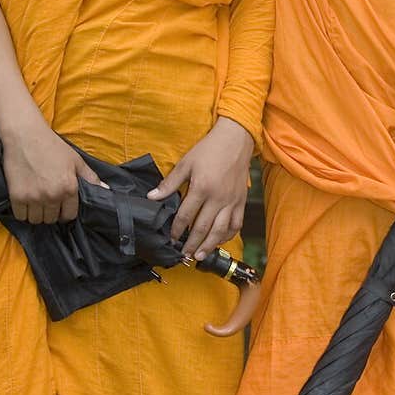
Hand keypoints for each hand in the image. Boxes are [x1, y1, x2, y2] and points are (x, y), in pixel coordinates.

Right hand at [2, 120, 102, 223]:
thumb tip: (106, 190)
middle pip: (52, 219)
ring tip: (36, 200)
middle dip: (51, 212)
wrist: (25, 135)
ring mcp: (33, 198)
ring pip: (36, 220)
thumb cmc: (52, 146)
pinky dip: (23, 212)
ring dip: (37, 213)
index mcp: (69, 188)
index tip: (61, 206)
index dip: (66, 212)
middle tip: (47, 200)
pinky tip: (25, 200)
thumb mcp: (76, 160)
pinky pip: (20, 216)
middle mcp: (52, 196)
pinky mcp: (16, 197)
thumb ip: (91, 178)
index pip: (69, 215)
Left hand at [146, 118, 253, 259]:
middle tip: (184, 255)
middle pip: (203, 227)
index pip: (186, 215)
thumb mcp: (185, 163)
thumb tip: (152, 197)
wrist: (235, 140)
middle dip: (192, 243)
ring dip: (209, 245)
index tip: (172, 238)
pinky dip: (228, 235)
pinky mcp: (241, 201)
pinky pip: (236, 224)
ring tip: (200, 255)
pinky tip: (219, 241)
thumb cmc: (209, 150)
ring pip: (220, 230)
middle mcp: (217, 198)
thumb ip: (169, 183)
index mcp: (201, 188)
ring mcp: (231, 201)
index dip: (177, 229)